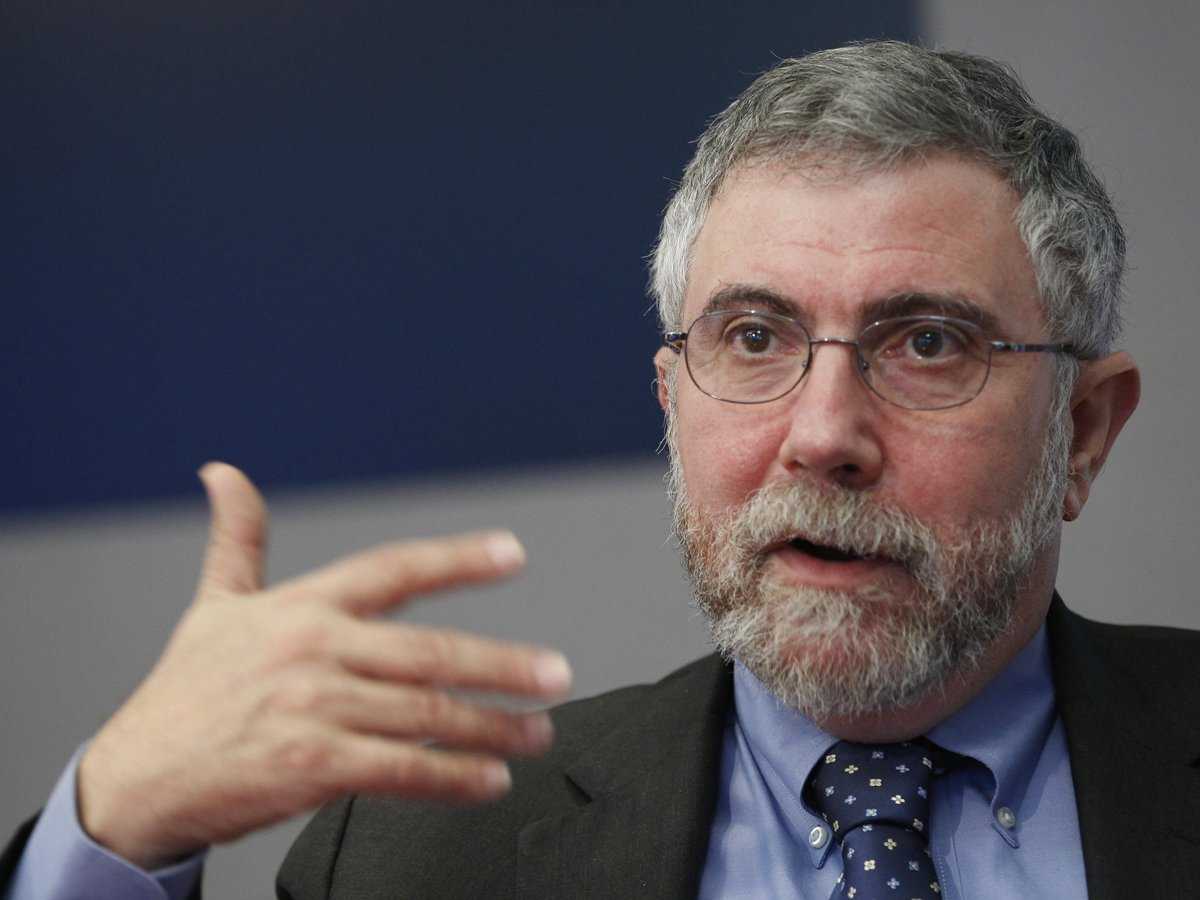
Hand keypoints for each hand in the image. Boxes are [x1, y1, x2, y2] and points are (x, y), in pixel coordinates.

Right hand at [77, 462, 571, 868]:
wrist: (136, 778)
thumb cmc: (185, 692)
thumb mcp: (214, 606)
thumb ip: (237, 540)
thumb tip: (224, 475)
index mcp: (301, 606)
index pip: (392, 568)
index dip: (456, 558)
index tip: (511, 553)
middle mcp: (314, 650)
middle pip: (429, 653)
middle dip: (502, 664)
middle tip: (554, 674)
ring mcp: (314, 709)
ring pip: (426, 715)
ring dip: (492, 728)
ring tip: (535, 733)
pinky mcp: (310, 768)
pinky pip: (401, 771)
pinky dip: (452, 777)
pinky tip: (487, 781)